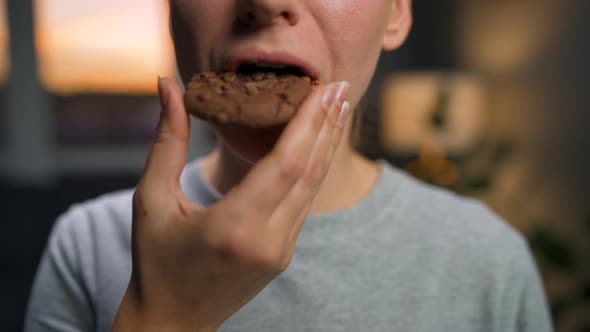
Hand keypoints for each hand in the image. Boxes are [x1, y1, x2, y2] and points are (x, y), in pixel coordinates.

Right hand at [111, 77, 350, 331]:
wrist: (173, 322)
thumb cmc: (155, 261)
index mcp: (234, 227)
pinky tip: (318, 146)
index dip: (308, 123)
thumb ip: (166, 141)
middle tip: (342, 87)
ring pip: (312, 188)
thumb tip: (167, 87)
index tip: (325, 88)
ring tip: (339, 109)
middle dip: (328, 126)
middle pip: (308, 172)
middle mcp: (268, 242)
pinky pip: (304, 204)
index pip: (285, 164)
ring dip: (326, 146)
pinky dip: (313, 170)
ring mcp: (281, 252)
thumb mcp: (151, 199)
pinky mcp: (284, 255)